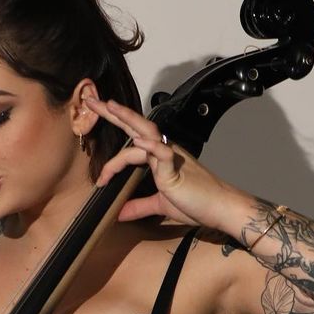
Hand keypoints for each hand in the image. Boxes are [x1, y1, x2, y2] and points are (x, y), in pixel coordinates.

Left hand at [85, 97, 233, 226]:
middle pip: (136, 126)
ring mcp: (170, 158)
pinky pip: (161, 154)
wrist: (221, 208)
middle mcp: (164, 151)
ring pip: (145, 134)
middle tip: (92, 100)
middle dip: (113, 112)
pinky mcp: (176, 170)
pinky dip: (150, 146)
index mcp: (159, 156)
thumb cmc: (197, 203)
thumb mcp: (161, 205)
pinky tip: (138, 140)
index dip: (115, 126)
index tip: (96, 120)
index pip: (133, 135)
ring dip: (127, 120)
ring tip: (109, 107)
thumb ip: (140, 207)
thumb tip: (120, 213)